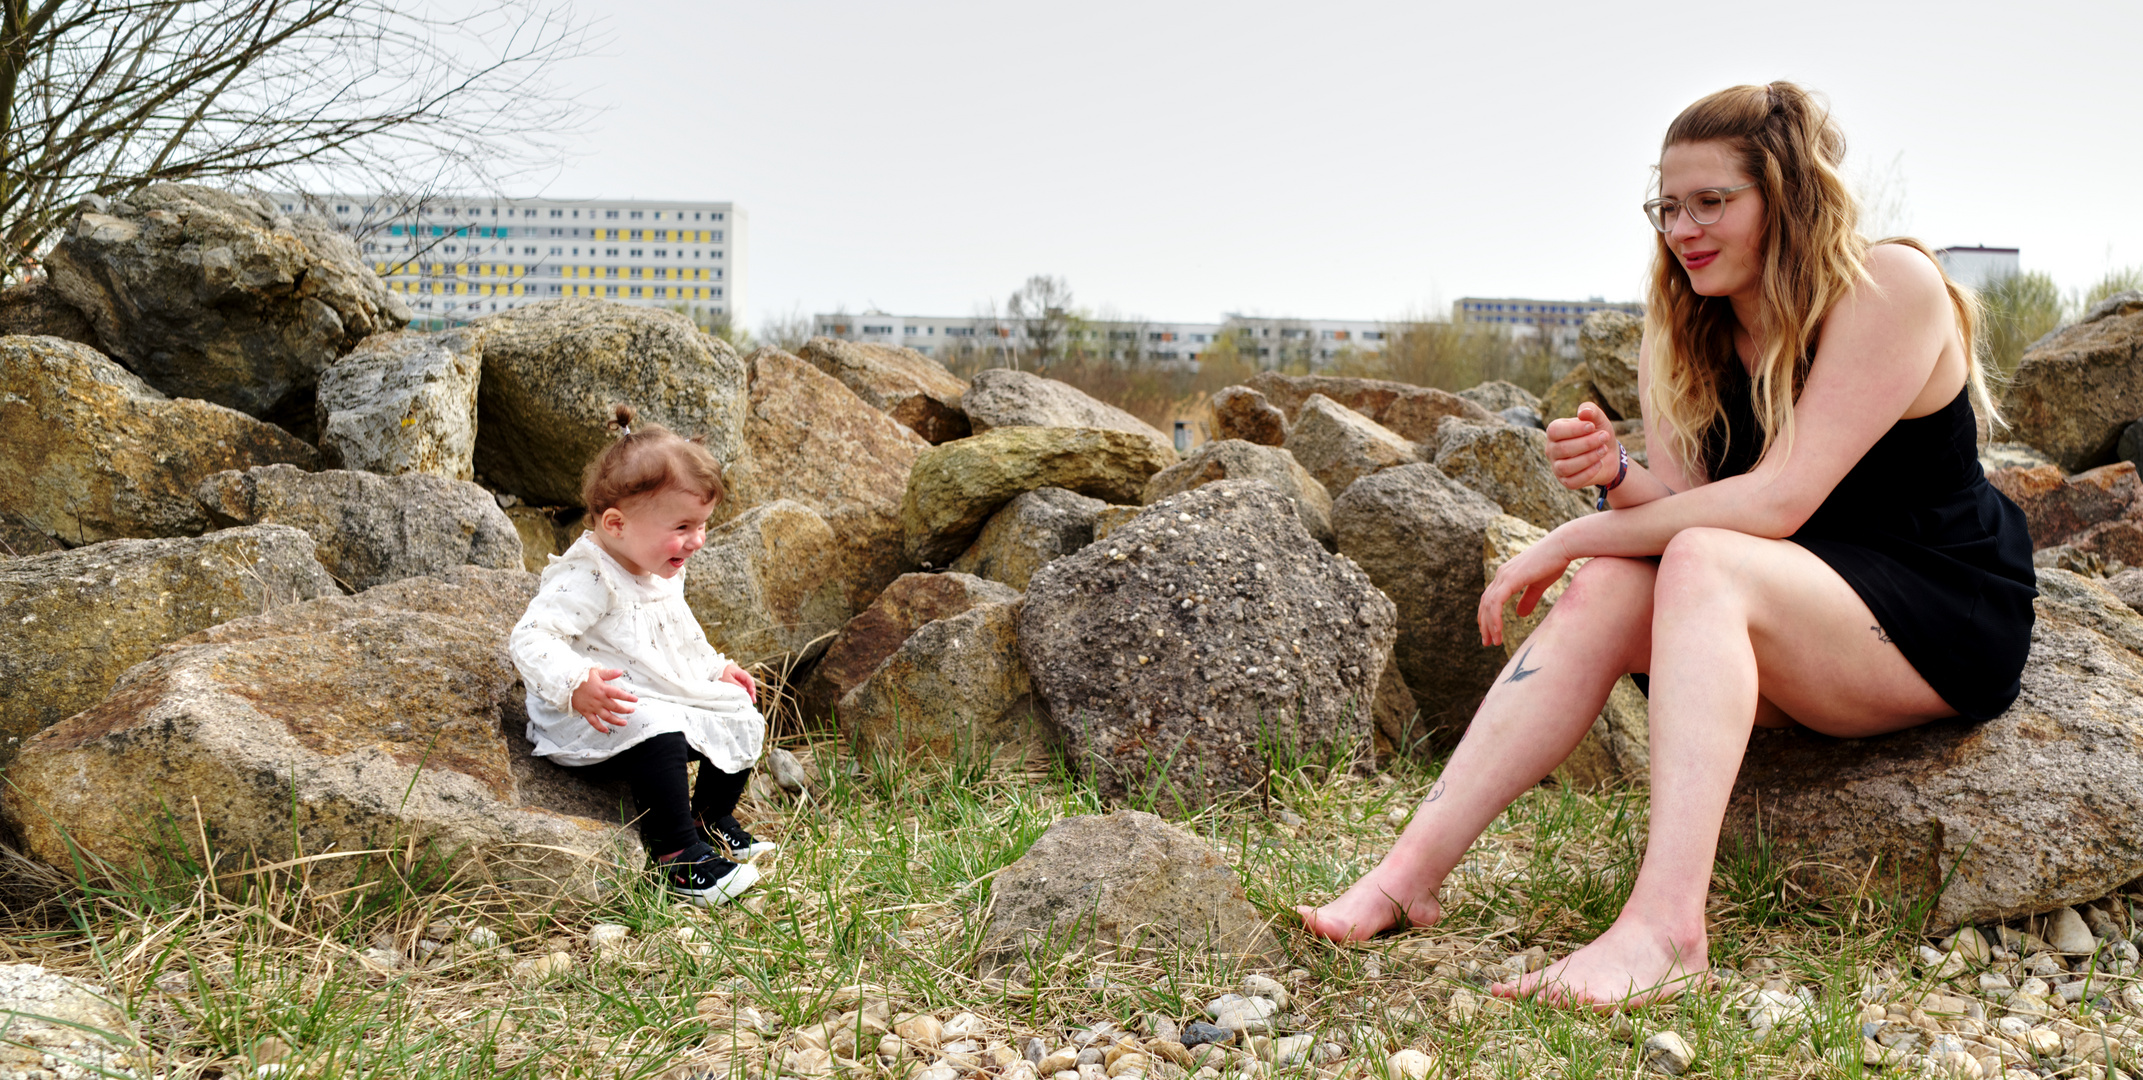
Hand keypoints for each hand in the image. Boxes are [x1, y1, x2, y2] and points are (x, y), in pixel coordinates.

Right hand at [572, 667, 637, 732]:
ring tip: (624, 723)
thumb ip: (609, 673)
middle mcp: (599, 700)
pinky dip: (600, 728)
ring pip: (607, 717)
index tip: (636, 700)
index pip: (619, 694)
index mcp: (603, 689)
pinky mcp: (586, 712)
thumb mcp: (596, 672)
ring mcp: (593, 707)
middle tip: (632, 710)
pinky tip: (606, 730)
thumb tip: (620, 671)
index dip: (628, 697)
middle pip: (615, 707)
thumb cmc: (582, 676)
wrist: (566, 684)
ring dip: (616, 721)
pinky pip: (594, 722)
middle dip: (625, 710)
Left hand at [720, 661, 756, 702]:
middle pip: (750, 684)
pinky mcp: (738, 682)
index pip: (749, 679)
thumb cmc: (722, 673)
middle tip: (753, 700)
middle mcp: (742, 676)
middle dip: (752, 692)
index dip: (752, 687)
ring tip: (751, 701)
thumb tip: (745, 690)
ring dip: (750, 693)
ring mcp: (741, 679)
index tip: (752, 693)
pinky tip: (747, 698)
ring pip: (748, 687)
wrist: (716, 670)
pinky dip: (746, 693)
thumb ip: (736, 684)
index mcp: (741, 672)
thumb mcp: (728, 678)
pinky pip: (744, 688)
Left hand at [1477, 531, 1574, 646]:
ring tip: (1494, 641)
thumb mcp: (1538, 585)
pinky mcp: (1511, 578)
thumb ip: (1528, 599)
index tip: (1490, 633)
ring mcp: (1504, 575)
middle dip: (1484, 624)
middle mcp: (1501, 574)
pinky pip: (1496, 601)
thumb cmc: (1554, 563)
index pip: (1490, 599)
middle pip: (1485, 603)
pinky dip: (1494, 617)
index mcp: (1506, 575)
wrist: (1563, 546)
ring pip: (1489, 604)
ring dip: (1489, 625)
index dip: (1487, 616)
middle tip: (1487, 643)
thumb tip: (1520, 614)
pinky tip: (1497, 631)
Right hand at [1544, 402, 1622, 490]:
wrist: (1608, 454)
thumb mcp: (1598, 419)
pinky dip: (1588, 473)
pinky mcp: (1566, 481)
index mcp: (1554, 432)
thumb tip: (1583, 412)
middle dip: (1587, 443)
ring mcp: (1557, 467)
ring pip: (1567, 467)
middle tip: (1605, 437)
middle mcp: (1552, 450)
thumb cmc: (1598, 433)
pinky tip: (1599, 464)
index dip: (1573, 429)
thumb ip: (1591, 411)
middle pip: (1563, 449)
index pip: (1555, 431)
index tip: (1592, 426)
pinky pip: (1573, 481)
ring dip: (1589, 458)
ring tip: (1603, 449)